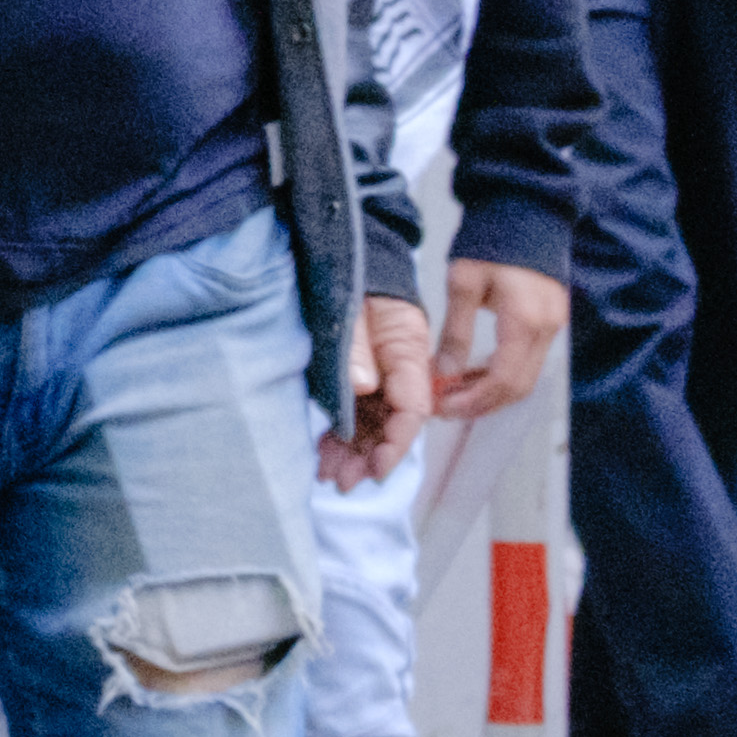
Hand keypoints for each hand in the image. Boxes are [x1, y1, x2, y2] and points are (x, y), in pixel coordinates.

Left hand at [322, 290, 438, 487]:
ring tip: (329, 476)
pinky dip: (342, 434)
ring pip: (372, 422)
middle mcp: (399, 368)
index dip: (396, 443)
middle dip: (369, 457)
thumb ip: (356, 346)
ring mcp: (380, 373)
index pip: (412, 408)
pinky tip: (325, 454)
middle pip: (392, 423)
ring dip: (353, 452)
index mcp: (408, 351)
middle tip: (342, 482)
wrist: (348, 254)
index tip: (376, 468)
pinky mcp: (361, 374)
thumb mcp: (351, 305)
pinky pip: (356, 411)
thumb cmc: (353, 274)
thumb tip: (362, 386)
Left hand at [425, 255, 567, 424]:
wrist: (526, 210)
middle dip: (481, 404)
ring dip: (491, 391)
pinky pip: (527, 360)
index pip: (505, 380)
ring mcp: (552, 326)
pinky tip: (472, 374)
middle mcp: (546, 328)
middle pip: (519, 386)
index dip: (473, 401)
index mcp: (525, 320)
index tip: (442, 408)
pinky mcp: (549, 321)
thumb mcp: (463, 283)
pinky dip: (501, 374)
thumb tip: (444, 372)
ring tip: (452, 393)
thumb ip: (456, 332)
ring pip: (525, 377)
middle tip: (444, 408)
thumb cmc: (491, 240)